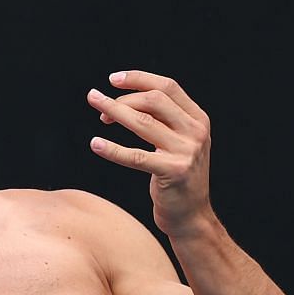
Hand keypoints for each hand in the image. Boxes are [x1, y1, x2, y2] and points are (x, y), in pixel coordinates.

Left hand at [87, 70, 214, 238]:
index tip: (113, 79)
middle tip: (99, 104)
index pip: (168, 87)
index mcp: (198, 119)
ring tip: (96, 110)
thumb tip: (125, 100)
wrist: (191, 215)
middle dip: (123, 98)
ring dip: (115, 111)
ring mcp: (186, 151)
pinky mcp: (173, 172)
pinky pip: (136, 156)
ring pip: (143, 123)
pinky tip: (95, 144)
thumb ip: (163, 121)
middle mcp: (195, 131)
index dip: (139, 79)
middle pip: (154, 100)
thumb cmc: (177, 177)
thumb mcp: (178, 143)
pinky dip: (112, 149)